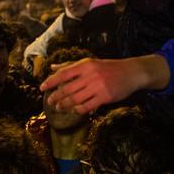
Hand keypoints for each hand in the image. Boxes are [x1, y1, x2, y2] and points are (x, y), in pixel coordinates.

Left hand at [40, 57, 160, 113]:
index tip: (42, 88)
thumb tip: (52, 67)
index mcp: (85, 65)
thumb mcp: (90, 62)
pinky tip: (74, 110)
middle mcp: (90, 75)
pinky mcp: (105, 97)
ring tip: (58, 108)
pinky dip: (78, 110)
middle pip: (67, 89)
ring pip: (75, 99)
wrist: (131, 73)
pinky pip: (87, 106)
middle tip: (50, 102)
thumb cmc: (108, 67)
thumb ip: (70, 65)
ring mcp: (98, 86)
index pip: (63, 74)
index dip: (51, 81)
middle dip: (56, 97)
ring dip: (64, 105)